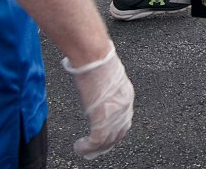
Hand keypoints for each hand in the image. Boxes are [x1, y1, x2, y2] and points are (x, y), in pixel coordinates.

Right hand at [63, 44, 134, 159]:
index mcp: (126, 95)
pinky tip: (79, 146)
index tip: (105, 137)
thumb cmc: (96, 59)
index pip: (124, 120)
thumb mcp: (106, 76)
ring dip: (95, 148)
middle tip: (94, 149)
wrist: (94, 57)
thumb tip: (94, 90)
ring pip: (108, 140)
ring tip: (83, 149)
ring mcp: (115, 113)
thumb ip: (104, 88)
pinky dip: (87, 147)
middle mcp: (124, 106)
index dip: (115, 131)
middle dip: (107, 144)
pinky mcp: (102, 118)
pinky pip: (97, 141)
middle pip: (119, 133)